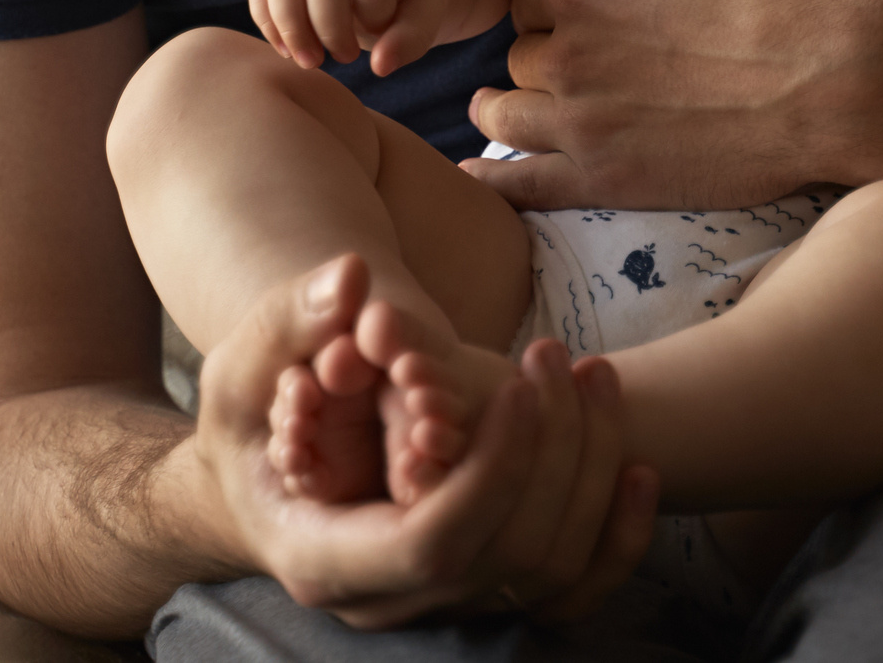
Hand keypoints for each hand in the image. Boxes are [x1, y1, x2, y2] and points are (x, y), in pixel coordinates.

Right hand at [194, 256, 657, 627]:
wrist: (262, 483)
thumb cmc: (246, 423)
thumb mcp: (244, 365)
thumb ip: (290, 318)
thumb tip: (350, 276)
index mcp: (327, 558)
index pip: (433, 542)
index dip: (490, 469)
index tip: (516, 385)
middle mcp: (392, 599)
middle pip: (506, 553)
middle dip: (549, 452)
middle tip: (562, 356)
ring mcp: (445, 605)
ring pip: (550, 568)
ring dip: (590, 473)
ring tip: (595, 373)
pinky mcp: (485, 589)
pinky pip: (574, 591)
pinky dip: (617, 539)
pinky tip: (638, 468)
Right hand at [246, 0, 449, 76]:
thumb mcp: (427, 4)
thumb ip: (412, 36)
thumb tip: (380, 68)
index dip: (376, 24)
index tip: (383, 34)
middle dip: (330, 33)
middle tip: (344, 58)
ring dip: (291, 31)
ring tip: (310, 61)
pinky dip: (267, 21)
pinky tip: (287, 48)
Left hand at [460, 0, 882, 209]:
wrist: (849, 76)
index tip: (601, 7)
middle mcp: (567, 58)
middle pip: (520, 55)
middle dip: (549, 52)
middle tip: (602, 56)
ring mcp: (584, 127)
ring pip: (508, 117)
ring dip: (521, 107)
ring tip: (548, 106)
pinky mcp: (609, 182)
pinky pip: (522, 186)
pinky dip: (500, 180)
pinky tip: (493, 174)